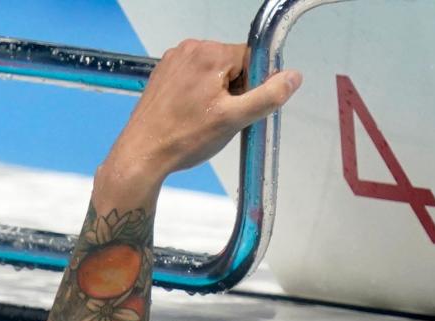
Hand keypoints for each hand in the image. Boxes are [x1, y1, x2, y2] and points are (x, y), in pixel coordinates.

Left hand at [96, 40, 301, 206]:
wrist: (141, 156)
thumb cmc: (183, 139)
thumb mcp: (234, 120)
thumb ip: (268, 96)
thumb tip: (293, 76)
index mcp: (209, 53)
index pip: (250, 59)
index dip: (251, 87)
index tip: (236, 109)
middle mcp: (189, 49)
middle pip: (231, 65)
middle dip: (232, 91)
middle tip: (216, 119)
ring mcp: (172, 61)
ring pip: (212, 74)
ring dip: (214, 95)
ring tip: (199, 120)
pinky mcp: (162, 75)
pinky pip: (192, 79)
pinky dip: (196, 96)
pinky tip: (187, 117)